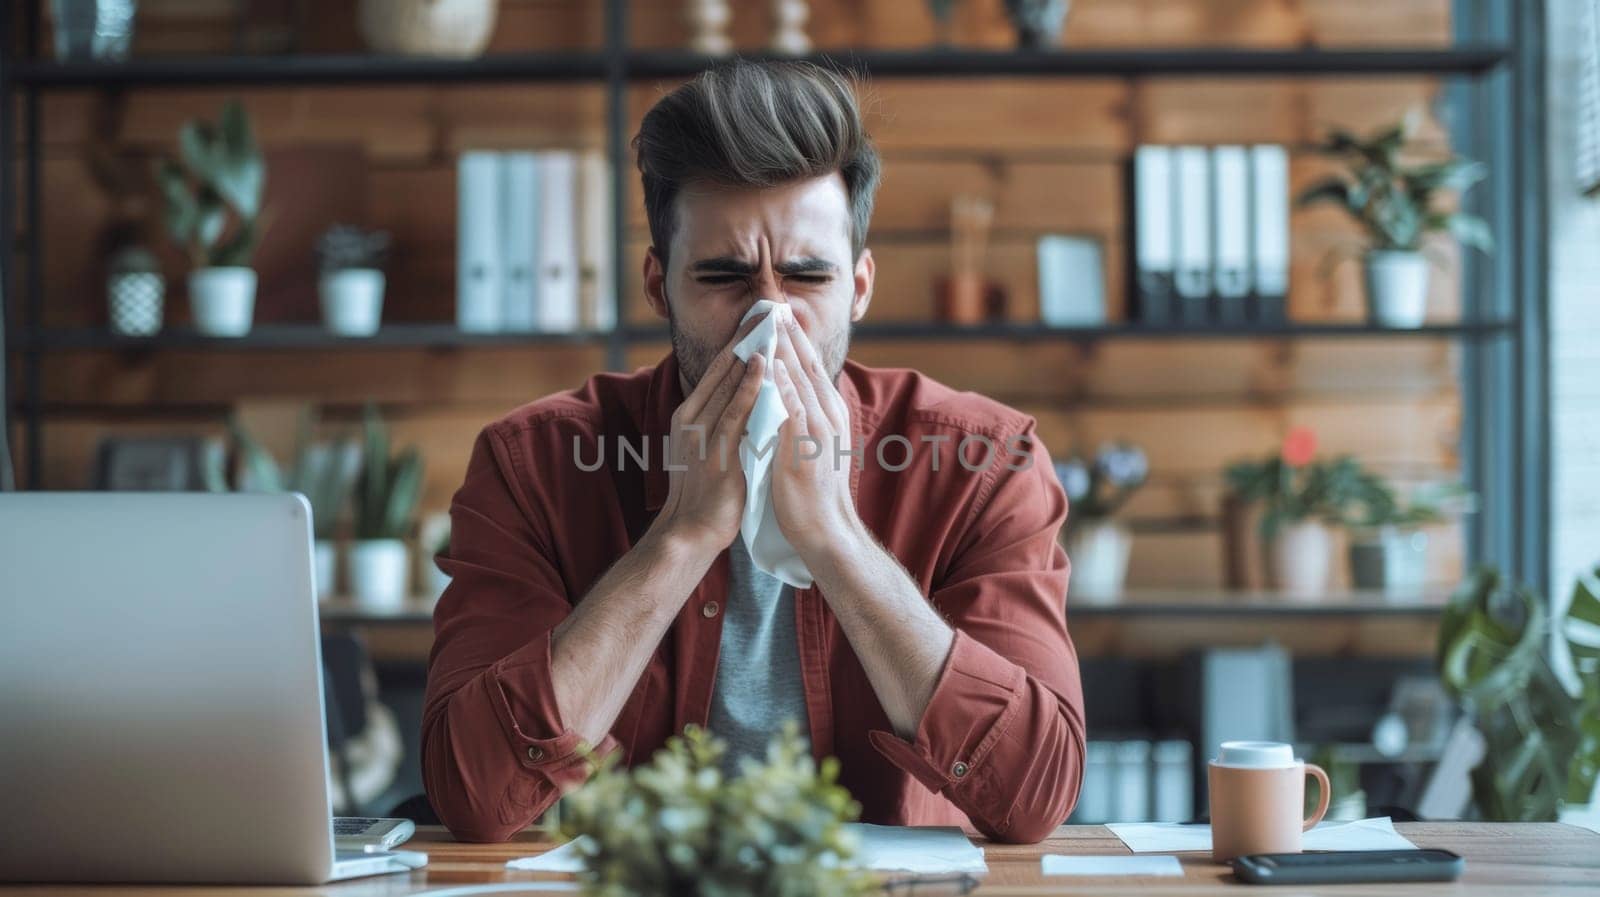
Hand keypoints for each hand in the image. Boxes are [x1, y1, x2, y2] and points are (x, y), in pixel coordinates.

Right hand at [650, 318, 766, 558]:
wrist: (689, 531)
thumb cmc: (704, 493)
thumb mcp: (704, 448)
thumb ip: (718, 422)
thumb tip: (739, 398)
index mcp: (688, 414)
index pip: (716, 369)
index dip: (737, 340)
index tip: (757, 316)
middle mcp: (691, 417)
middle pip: (722, 367)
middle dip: (745, 336)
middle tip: (766, 307)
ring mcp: (701, 432)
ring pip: (729, 382)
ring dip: (751, 350)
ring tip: (769, 323)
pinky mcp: (716, 450)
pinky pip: (736, 409)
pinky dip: (750, 384)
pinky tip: (763, 363)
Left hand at [770, 313, 864, 561]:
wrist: (826, 529)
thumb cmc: (812, 490)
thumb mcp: (811, 444)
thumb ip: (801, 417)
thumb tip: (785, 395)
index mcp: (828, 412)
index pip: (810, 366)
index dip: (795, 337)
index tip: (779, 312)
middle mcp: (828, 414)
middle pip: (807, 363)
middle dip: (789, 332)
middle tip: (773, 302)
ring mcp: (820, 428)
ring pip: (801, 379)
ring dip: (785, 349)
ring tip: (770, 321)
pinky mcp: (808, 445)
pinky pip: (793, 408)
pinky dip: (782, 384)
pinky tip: (770, 366)